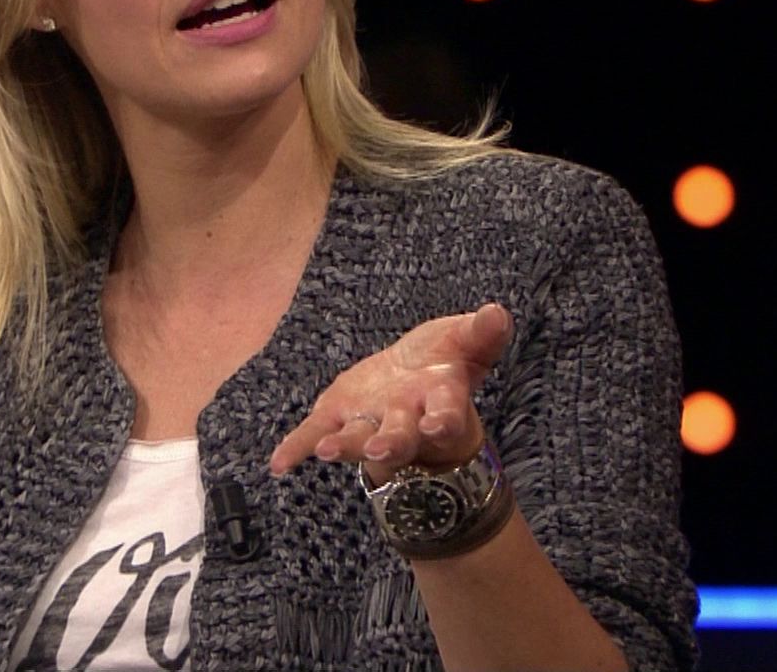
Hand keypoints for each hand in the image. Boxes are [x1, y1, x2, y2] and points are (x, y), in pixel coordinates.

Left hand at [270, 302, 512, 483]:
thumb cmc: (443, 363)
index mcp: (440, 401)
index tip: (439, 426)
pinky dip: (296, 448)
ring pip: (359, 439)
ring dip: (346, 446)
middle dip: (391, 442)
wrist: (413, 383)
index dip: (443, 421)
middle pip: (401, 436)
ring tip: (328, 450)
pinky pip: (314, 434)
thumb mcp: (464, 341)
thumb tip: (497, 312)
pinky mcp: (337, 419)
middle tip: (381, 449)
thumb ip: (481, 333)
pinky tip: (279, 463)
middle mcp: (405, 421)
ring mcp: (369, 423)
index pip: (446, 414)